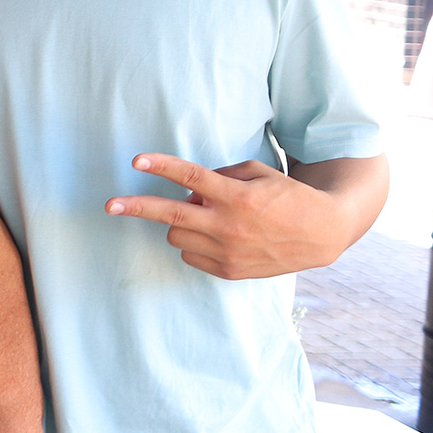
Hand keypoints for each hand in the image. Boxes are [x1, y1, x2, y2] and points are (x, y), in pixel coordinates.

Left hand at [104, 153, 354, 279]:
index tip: (136, 161)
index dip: (161, 167)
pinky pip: (190, 256)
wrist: (322, 234)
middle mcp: (229, 226)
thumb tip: (189, 189)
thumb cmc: (287, 196)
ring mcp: (228, 252)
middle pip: (170, 215)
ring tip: (202, 217)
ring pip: (176, 236)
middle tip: (110, 205)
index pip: (191, 177)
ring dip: (179, 224)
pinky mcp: (229, 271)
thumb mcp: (259, 174)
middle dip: (138, 207)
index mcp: (238, 197)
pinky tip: (213, 236)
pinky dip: (194, 244)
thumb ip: (221, 176)